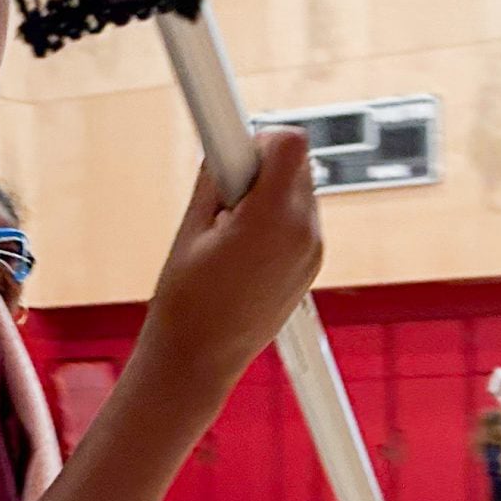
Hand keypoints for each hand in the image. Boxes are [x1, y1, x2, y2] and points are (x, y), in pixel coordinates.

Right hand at [142, 131, 322, 385]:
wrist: (198, 361)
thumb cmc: (187, 304)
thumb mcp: (191, 227)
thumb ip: (216, 178)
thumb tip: (228, 144)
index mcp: (273, 219)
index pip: (290, 143)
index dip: (258, 139)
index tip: (233, 147)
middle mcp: (305, 233)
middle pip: (297, 162)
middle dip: (259, 167)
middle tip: (222, 198)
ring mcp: (313, 251)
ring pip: (299, 188)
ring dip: (267, 193)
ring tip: (229, 232)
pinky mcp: (311, 264)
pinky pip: (300, 217)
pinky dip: (275, 217)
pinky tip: (242, 248)